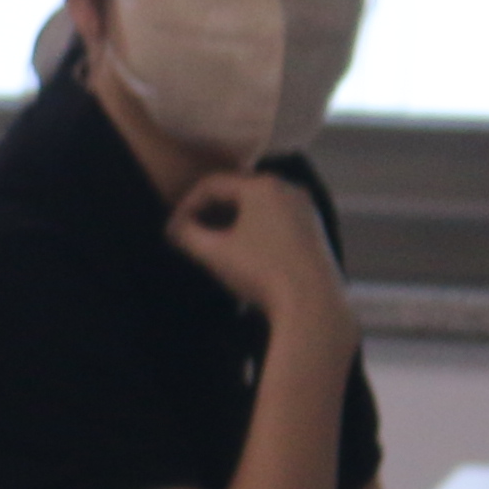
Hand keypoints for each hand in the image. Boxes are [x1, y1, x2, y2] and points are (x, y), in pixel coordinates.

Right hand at [164, 169, 350, 339]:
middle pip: (237, 191)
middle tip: (191, 233)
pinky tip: (246, 252)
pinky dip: (256, 229)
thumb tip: (174, 228)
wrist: (312, 304)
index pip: (212, 184)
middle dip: (209, 211)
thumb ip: (187, 234)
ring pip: (258, 206)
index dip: (186, 205)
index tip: (173, 230)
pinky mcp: (316, 229)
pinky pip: (277, 218)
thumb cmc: (260, 271)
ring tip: (215, 244)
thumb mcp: (214, 253)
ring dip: (232, 221)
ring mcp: (306, 208)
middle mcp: (287, 187)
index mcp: (262, 186)